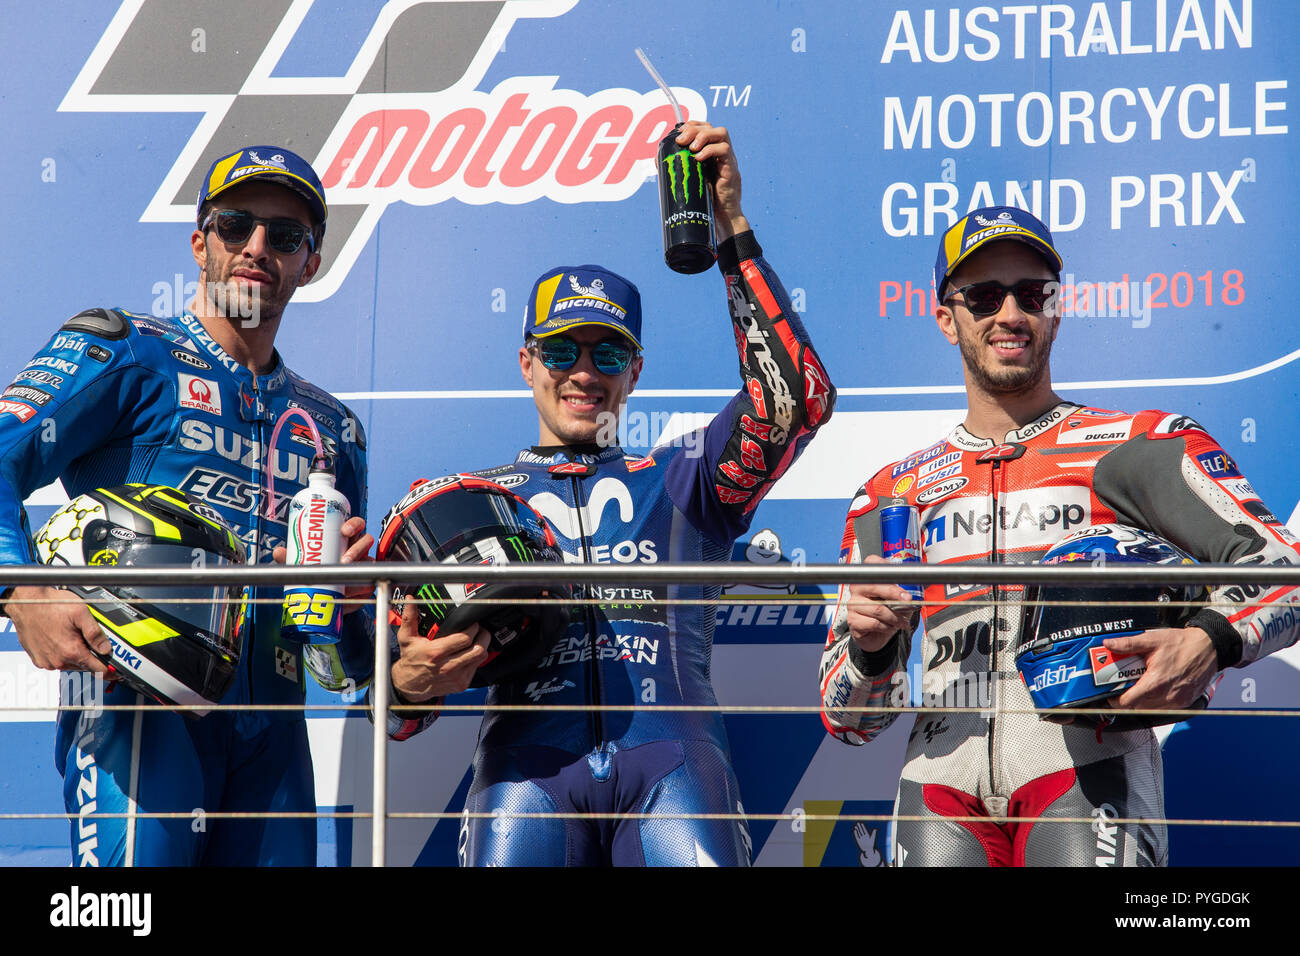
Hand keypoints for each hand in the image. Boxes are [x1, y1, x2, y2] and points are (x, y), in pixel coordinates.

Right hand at [7, 586, 111, 672]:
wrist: (26, 603)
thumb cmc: (50, 605)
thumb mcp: (81, 613)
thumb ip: (96, 633)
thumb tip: (106, 648)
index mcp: (71, 651)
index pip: (97, 669)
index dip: (109, 670)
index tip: (115, 672)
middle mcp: (58, 660)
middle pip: (84, 665)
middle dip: (91, 656)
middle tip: (91, 640)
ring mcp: (47, 661)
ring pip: (71, 664)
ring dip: (76, 654)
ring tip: (73, 635)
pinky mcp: (38, 659)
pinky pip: (57, 661)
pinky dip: (63, 654)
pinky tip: (62, 639)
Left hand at [274, 515, 374, 615]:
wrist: (327, 599)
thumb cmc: (317, 573)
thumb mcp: (304, 563)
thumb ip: (291, 558)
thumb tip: (278, 552)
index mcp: (345, 538)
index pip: (355, 525)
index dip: (354, 524)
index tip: (344, 530)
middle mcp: (358, 549)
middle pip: (366, 539)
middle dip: (358, 547)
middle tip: (344, 558)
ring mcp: (365, 565)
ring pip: (370, 560)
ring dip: (360, 567)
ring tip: (346, 575)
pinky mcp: (367, 582)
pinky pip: (370, 581)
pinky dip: (363, 586)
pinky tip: (354, 591)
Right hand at [390, 602, 488, 700]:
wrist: (409, 685)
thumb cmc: (410, 659)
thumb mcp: (406, 638)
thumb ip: (409, 618)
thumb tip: (411, 600)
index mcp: (436, 653)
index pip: (465, 638)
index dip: (473, 628)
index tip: (472, 623)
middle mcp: (448, 666)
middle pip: (478, 649)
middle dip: (483, 635)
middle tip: (480, 629)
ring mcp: (456, 677)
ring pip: (481, 658)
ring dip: (483, 646)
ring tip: (478, 638)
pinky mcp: (461, 684)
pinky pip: (477, 667)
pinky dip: (477, 658)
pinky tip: (470, 652)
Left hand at [675, 120, 747, 239]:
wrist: (722, 218)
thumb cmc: (706, 200)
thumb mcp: (691, 180)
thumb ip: (679, 169)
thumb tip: (658, 161)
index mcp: (712, 153)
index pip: (705, 128)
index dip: (692, 125)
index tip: (678, 132)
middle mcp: (721, 153)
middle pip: (712, 127)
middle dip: (694, 130)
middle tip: (681, 140)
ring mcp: (728, 160)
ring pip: (721, 134)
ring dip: (703, 136)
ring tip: (691, 148)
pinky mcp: (731, 170)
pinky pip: (724, 151)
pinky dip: (710, 151)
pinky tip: (698, 159)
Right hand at [843, 555, 918, 652]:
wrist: (877, 634)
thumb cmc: (888, 611)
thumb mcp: (899, 597)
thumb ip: (905, 588)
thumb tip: (920, 583)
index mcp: (867, 577)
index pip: (872, 562)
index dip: (887, 568)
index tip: (902, 577)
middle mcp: (857, 587)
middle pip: (874, 586)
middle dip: (894, 593)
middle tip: (908, 600)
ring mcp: (853, 604)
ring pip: (877, 608)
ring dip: (894, 616)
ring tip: (901, 620)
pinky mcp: (853, 620)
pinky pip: (873, 623)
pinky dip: (886, 626)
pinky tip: (890, 627)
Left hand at [1103, 627, 1217, 714]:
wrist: (1209, 647)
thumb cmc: (1183, 644)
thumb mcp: (1151, 640)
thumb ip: (1127, 644)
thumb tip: (1109, 645)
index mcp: (1156, 682)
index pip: (1128, 702)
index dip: (1115, 700)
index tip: (1111, 693)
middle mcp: (1168, 696)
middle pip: (1137, 707)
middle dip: (1127, 697)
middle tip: (1124, 685)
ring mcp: (1178, 701)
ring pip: (1150, 710)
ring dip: (1141, 701)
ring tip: (1140, 685)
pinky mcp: (1185, 702)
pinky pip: (1164, 708)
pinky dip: (1155, 702)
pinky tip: (1155, 688)